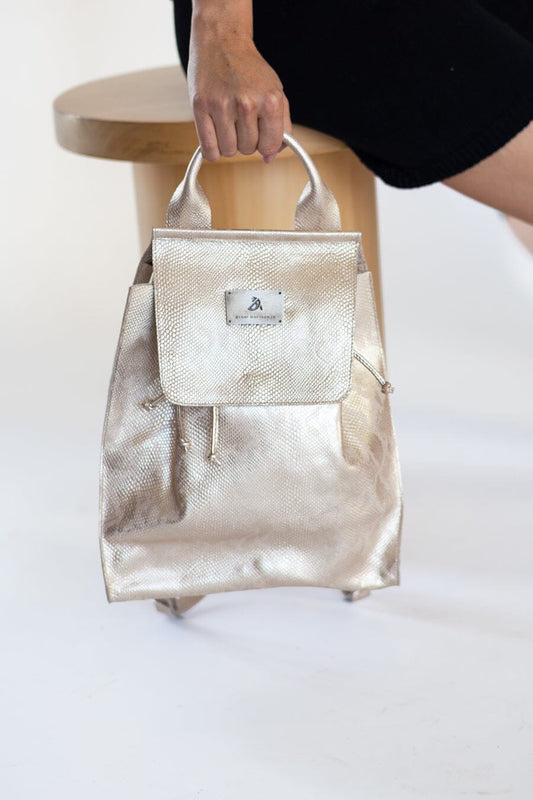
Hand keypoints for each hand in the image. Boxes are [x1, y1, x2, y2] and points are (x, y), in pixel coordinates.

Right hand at [187, 27, 291, 163]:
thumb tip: (269, 157)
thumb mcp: (275, 92)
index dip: (265, 145)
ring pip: (229, 151)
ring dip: (229, 143)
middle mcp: (247, 103)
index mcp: (270, 100)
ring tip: (228, 123)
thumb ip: (280, 126)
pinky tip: (216, 137)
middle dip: (246, 141)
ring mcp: (222, 105)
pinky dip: (213, 151)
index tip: (260, 136)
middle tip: (241, 121)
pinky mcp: (200, 106)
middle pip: (248, 149)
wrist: (222, 41)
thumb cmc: (250, 70)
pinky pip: (209, 149)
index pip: (270, 145)